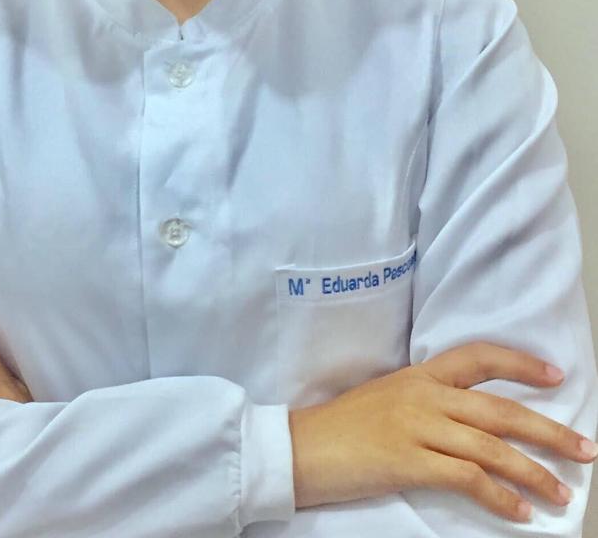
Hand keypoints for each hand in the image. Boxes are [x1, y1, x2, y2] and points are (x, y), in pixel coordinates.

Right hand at [288, 341, 597, 522]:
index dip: (520, 364)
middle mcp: (423, 395)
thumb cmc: (343, 426)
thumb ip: (426, 401)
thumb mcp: (387, 398)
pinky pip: (467, 478)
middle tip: (584, 449)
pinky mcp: (408, 461)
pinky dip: (500, 497)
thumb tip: (469, 420)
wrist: (302, 446)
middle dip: (548, 430)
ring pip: (491, 446)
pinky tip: (519, 513)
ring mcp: (417, 427)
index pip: (478, 357)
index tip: (555, 375)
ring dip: (534, 472)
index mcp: (419, 375)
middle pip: (500, 409)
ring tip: (561, 494)